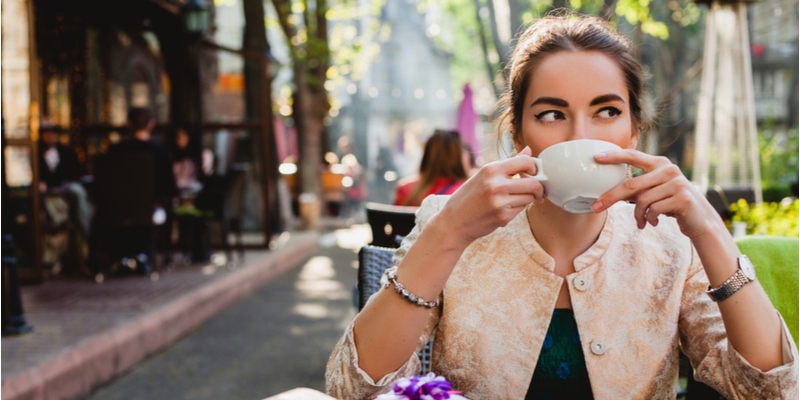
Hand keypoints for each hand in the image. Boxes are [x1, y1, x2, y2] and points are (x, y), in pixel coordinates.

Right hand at [436, 146, 544, 246]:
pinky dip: (517, 209)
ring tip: (514, 200)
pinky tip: (504, 210)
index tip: (532, 173)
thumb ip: (508, 164)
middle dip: (538, 188)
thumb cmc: (468, 197)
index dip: (534, 167)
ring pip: (530, 198)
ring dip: (527, 199)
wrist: (453, 222)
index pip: (525, 161)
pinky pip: (521, 210)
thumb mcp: (484, 176)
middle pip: (534, 183)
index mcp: (491, 169)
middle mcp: (496, 184)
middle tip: (536, 191)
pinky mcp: (503, 217)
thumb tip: (528, 150)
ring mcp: (500, 202)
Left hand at [591, 149, 719, 238]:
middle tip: (595, 207)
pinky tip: (653, 222)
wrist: (699, 218)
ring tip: (640, 222)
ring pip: (642, 200)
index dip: (614, 156)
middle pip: (631, 184)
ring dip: (637, 215)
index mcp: (659, 163)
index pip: (633, 156)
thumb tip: (606, 191)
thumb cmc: (670, 202)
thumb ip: (636, 186)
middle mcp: (669, 170)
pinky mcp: (682, 198)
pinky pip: (653, 210)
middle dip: (610, 197)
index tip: (596, 157)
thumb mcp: (654, 190)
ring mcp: (677, 183)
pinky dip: (649, 219)